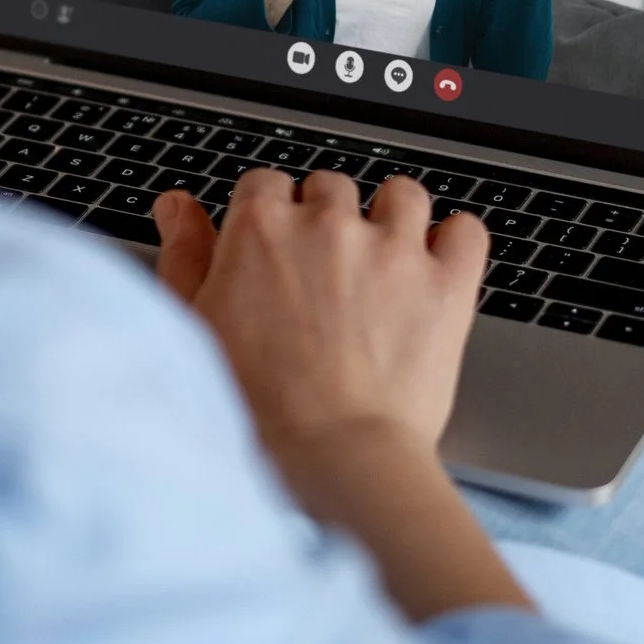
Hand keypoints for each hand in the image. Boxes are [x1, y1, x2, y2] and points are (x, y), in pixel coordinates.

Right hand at [152, 173, 526, 620]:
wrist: (331, 459)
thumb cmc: (256, 406)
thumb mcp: (196, 324)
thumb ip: (185, 254)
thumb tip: (177, 204)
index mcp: (261, 227)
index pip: (266, 184)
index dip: (270, 216)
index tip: (275, 249)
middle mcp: (328, 224)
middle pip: (330, 187)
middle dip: (327, 220)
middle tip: (324, 273)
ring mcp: (393, 249)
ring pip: (401, 196)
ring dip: (393, 218)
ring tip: (385, 260)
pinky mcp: (446, 283)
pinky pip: (466, 230)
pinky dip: (456, 240)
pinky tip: (440, 262)